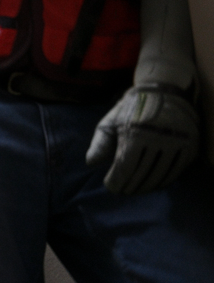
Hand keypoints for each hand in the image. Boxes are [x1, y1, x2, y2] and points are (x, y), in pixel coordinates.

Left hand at [85, 84, 199, 194]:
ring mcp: (177, 141)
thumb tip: (91, 163)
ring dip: (146, 187)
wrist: (163, 91)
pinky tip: (153, 184)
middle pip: (141, 173)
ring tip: (135, 189)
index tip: (110, 186)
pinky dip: (163, 181)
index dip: (116, 181)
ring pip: (160, 175)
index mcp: (135, 131)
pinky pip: (176, 170)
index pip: (124, 167)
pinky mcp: (190, 144)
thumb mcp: (110, 122)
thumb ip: (99, 143)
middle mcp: (158, 136)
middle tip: (122, 191)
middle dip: (129, 186)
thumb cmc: (130, 110)